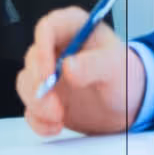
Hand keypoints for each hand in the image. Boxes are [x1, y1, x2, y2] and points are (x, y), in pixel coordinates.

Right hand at [18, 8, 137, 138]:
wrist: (126, 105)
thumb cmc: (124, 75)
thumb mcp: (116, 66)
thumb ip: (94, 65)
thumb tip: (69, 67)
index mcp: (73, 28)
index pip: (48, 27)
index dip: (43, 47)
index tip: (48, 72)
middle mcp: (55, 48)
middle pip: (32, 59)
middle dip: (40, 84)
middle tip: (54, 102)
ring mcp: (47, 74)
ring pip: (26, 84)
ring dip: (38, 104)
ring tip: (58, 116)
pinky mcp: (44, 98)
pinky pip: (31, 109)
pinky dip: (39, 121)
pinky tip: (55, 126)